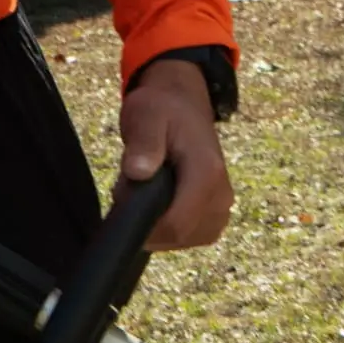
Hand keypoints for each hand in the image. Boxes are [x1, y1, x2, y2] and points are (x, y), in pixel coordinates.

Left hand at [118, 59, 233, 250]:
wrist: (182, 103)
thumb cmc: (161, 108)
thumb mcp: (145, 115)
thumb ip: (143, 143)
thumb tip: (138, 172)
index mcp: (208, 173)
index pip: (176, 225)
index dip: (144, 226)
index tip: (121, 203)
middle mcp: (222, 196)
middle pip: (177, 237)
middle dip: (148, 222)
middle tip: (129, 186)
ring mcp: (222, 208)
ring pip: (182, 240)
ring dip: (157, 224)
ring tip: (144, 188)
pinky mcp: (216, 214)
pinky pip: (189, 235)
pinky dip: (168, 224)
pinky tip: (158, 198)